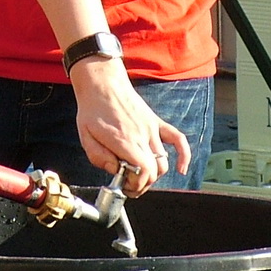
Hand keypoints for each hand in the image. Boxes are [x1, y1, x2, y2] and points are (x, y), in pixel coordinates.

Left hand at [67, 56, 190, 194]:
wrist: (102, 83)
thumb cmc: (92, 108)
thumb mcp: (85, 136)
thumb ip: (99, 158)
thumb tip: (115, 170)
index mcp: (124, 140)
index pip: (142, 172)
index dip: (136, 185)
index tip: (124, 186)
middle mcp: (142, 136)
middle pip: (153, 172)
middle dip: (143, 184)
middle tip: (130, 186)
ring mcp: (151, 128)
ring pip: (163, 161)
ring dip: (155, 175)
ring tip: (141, 178)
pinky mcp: (156, 122)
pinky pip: (177, 139)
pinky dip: (184, 155)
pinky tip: (181, 168)